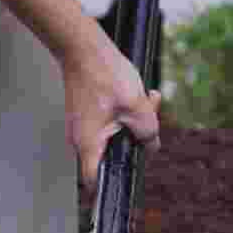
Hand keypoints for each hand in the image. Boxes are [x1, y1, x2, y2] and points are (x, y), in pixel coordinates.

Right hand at [60, 31, 159, 186]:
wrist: (82, 46)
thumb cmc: (102, 74)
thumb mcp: (136, 107)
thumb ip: (148, 133)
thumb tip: (152, 146)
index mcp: (88, 143)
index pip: (94, 181)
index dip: (111, 186)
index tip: (127, 183)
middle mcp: (81, 138)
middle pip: (113, 154)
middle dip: (136, 138)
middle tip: (150, 116)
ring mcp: (83, 125)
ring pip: (115, 133)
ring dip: (135, 119)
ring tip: (147, 97)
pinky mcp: (87, 113)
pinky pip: (110, 120)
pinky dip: (126, 110)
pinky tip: (137, 92)